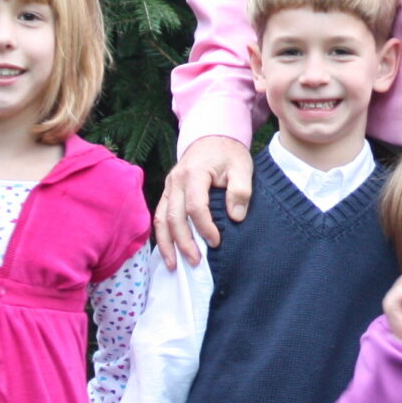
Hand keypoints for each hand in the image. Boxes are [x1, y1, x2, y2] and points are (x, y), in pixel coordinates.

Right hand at [155, 136, 251, 267]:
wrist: (212, 137)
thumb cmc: (228, 153)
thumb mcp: (242, 167)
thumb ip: (240, 191)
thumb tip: (236, 217)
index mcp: (194, 173)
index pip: (195, 206)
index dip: (205, 227)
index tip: (217, 242)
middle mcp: (175, 181)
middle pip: (173, 216)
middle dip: (183, 242)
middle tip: (196, 262)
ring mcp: (168, 187)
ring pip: (161, 219)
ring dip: (167, 244)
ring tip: (174, 266)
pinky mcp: (167, 193)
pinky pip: (159, 216)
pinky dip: (162, 236)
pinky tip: (168, 252)